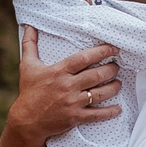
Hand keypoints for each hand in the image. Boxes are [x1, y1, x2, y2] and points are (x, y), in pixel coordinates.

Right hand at [9, 26, 121, 140]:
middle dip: (111, 69)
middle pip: (96, 75)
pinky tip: (118, 108)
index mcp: (59, 72)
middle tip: (117, 66)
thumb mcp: (27, 66)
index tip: (113, 48)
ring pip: (100, 93)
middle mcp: (67, 86)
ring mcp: (72, 102)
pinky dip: (109, 112)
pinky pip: (96, 114)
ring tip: (119, 83)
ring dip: (113, 87)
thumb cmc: (28, 92)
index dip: (101, 52)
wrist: (26, 121)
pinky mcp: (75, 117)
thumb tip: (29, 26)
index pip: (84, 58)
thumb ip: (30, 44)